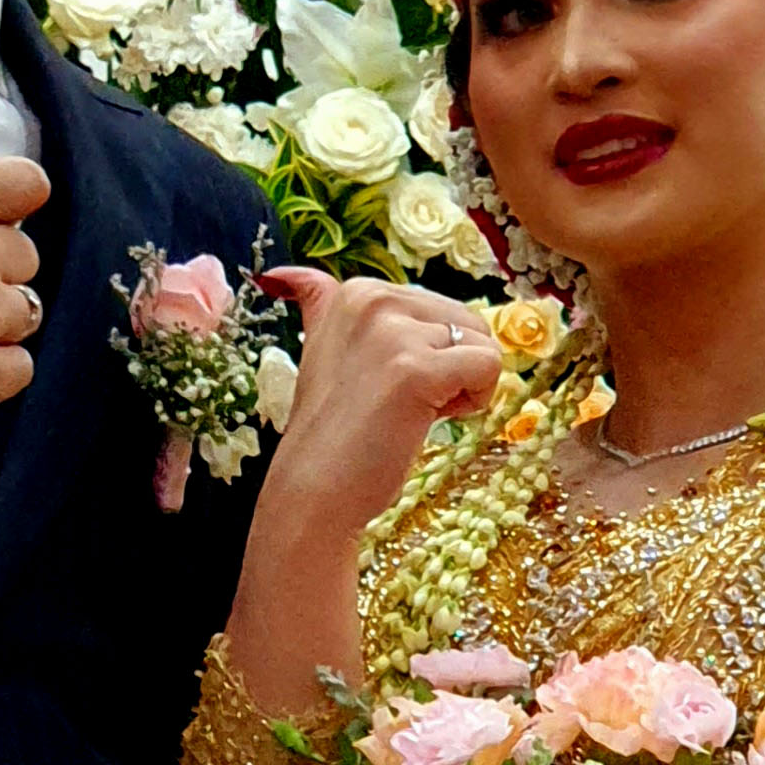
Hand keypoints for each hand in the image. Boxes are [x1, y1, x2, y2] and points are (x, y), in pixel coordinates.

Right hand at [257, 266, 502, 541]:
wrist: (316, 491)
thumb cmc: (331, 430)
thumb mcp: (320, 351)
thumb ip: (315, 304)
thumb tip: (275, 274)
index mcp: (355, 291)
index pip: (439, 307)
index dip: (428, 352)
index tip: (386, 382)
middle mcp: (372, 299)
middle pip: (466, 320)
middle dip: (451, 366)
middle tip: (403, 403)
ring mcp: (394, 333)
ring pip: (482, 343)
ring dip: (462, 386)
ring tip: (414, 412)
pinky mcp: (418, 369)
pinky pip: (489, 367)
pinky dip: (476, 400)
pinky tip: (432, 419)